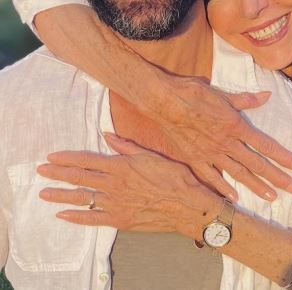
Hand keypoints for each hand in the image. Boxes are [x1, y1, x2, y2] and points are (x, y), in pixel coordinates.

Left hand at [37, 139, 219, 238]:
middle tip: (40, 171)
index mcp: (120, 165)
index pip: (87, 160)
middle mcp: (114, 184)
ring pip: (82, 198)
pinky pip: (93, 219)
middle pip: (79, 178)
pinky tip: (63, 215)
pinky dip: (76, 217)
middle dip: (57, 174)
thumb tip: (107, 135)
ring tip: (44, 194)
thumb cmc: (172, 176)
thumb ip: (126, 146)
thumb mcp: (151, 155)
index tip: (51, 156)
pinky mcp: (119, 220)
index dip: (67, 158)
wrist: (187, 204)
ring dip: (61, 195)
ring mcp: (115, 203)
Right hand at [142, 75, 291, 200]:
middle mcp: (227, 144)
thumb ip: (245, 100)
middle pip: (257, 164)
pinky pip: (212, 177)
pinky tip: (234, 197)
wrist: (166, 102)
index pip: (265, 145)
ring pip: (238, 173)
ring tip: (272, 197)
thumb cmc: (193, 94)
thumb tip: (266, 96)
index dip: (283, 157)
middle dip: (277, 177)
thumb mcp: (222, 94)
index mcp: (235, 126)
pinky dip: (223, 188)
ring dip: (256, 186)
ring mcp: (211, 154)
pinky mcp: (195, 159)